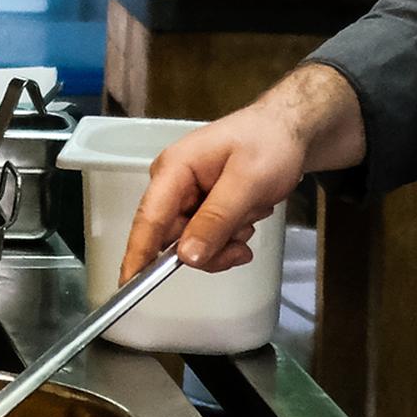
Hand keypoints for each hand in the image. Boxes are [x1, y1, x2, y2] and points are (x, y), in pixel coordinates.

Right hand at [116, 65, 351, 284]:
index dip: (138, 253)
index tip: (129, 286)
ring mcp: (186, 196)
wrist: (288, 130)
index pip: (148, 219)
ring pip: (193, 243)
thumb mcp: (247, 182)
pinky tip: (248, 218)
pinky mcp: (200, 205)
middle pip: (173, 238)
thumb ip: (216, 219)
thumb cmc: (268, 145)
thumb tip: (186, 257)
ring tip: (251, 217)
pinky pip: (206, 238)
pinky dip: (229, 237)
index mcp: (174, 169)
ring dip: (225, 241)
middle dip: (210, 248)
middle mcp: (172, 184)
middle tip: (243, 246)